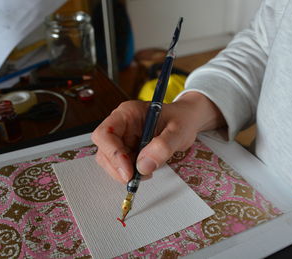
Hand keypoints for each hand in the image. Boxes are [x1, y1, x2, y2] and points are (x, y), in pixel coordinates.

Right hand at [91, 92, 224, 183]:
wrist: (187, 120)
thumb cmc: (182, 119)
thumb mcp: (178, 131)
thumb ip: (163, 147)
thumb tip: (143, 166)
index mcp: (128, 113)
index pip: (105, 133)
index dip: (113, 154)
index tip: (128, 170)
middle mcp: (121, 125)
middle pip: (104, 150)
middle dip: (118, 167)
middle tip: (137, 177)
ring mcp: (123, 138)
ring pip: (110, 161)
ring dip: (124, 172)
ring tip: (147, 171)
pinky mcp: (128, 150)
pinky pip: (121, 166)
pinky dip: (131, 173)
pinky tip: (147, 169)